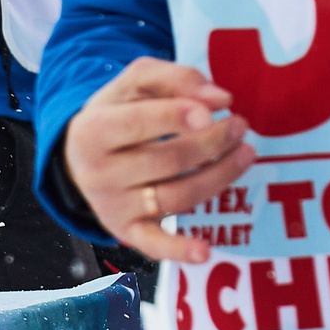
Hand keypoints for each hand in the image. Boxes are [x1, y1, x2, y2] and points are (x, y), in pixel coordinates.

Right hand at [63, 57, 256, 261]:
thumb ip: (176, 79)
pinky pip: (152, 244)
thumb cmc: (121, 110)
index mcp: (93, 130)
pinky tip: (205, 250)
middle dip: (212, 143)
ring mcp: (112, 206)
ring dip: (218, 177)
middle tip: (241, 126)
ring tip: (246, 153)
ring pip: (174, 196)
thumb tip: (219, 99)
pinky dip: (178, 250)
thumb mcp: (137, 82)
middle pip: (166, 161)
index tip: (216, 110)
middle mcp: (97, 173)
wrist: (82, 153)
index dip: (177, 116)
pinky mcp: (126, 230)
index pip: (137, 123)